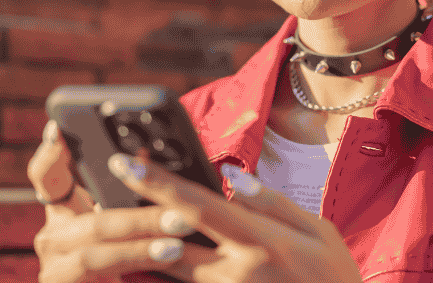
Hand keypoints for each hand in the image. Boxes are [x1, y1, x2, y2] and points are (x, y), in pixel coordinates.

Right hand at [28, 120, 197, 282]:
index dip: (49, 155)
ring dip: (140, 249)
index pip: (47, 176)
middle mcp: (52, 235)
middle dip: (140, 219)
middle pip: (92, 221)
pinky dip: (133, 271)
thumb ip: (131, 194)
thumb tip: (148, 157)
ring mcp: (54, 266)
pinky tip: (163, 266)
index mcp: (65, 210)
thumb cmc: (121, 258)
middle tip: (180, 218)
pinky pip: (97, 277)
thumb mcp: (126, 224)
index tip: (57, 130)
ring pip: (94, 253)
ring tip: (176, 247)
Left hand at [104, 152, 364, 282]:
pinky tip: (135, 267)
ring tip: (109, 227)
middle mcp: (237, 272)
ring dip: (135, 251)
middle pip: (168, 240)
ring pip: (167, 273)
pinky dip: (156, 279)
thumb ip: (272, 203)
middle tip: (97, 194)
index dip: (158, 182)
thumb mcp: (318, 231)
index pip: (198, 204)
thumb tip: (233, 175)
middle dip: (133, 215)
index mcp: (260, 240)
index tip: (124, 162)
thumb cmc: (335, 278)